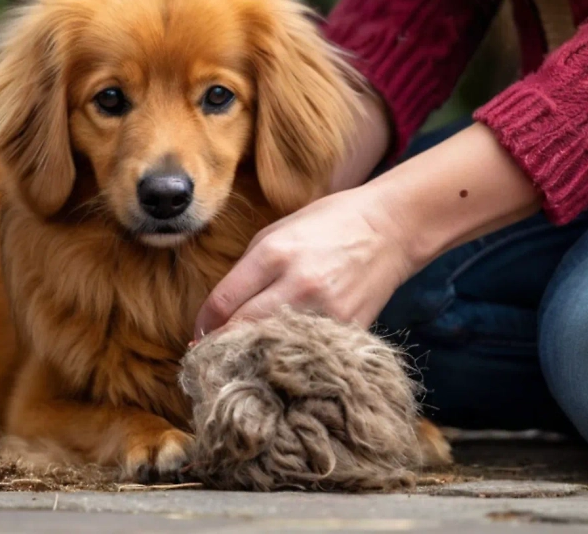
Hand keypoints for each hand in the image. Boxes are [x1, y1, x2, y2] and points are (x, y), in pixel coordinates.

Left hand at [194, 184, 419, 337]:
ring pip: (271, 349)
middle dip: (220, 346)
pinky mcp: (346, 330)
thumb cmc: (328, 225)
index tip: (197, 337)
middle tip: (209, 358)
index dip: (203, 325)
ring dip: (252, 357)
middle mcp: (297, 285)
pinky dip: (288, 358)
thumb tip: (218, 312)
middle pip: (241, 331)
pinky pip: (305, 352)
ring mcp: (325, 311)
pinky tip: (280, 358)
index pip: (223, 303)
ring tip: (240, 362)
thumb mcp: (278, 233)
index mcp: (274, 255)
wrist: (390, 229)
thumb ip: (246, 271)